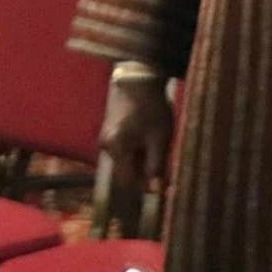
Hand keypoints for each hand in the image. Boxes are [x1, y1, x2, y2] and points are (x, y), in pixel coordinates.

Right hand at [100, 75, 174, 191]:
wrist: (138, 81)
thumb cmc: (151, 109)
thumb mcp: (159, 139)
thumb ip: (156, 166)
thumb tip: (155, 191)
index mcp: (116, 148)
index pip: (127, 180)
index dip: (146, 186)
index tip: (165, 184)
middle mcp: (106, 145)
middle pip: (125, 171)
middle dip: (144, 173)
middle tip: (165, 164)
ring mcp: (106, 138)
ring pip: (125, 161)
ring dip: (142, 161)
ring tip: (159, 148)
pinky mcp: (110, 131)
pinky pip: (123, 150)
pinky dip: (137, 151)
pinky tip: (150, 140)